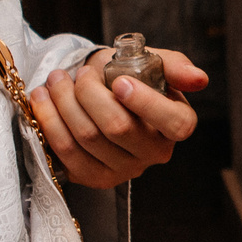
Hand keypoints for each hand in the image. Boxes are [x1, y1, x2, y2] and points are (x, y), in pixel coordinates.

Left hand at [29, 47, 207, 188]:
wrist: (99, 93)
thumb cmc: (129, 76)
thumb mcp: (152, 63)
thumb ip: (175, 66)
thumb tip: (199, 79)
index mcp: (177, 124)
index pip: (174, 123)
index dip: (145, 103)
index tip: (119, 82)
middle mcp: (155, 153)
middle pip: (119, 127)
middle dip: (89, 94)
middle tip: (79, 74)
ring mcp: (125, 170)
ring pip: (88, 137)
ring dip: (63, 103)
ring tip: (55, 80)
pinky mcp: (95, 178)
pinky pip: (66, 153)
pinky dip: (49, 122)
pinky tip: (42, 101)